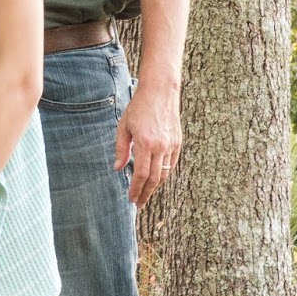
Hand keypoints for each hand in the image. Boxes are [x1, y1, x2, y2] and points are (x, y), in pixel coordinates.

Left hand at [116, 77, 181, 207]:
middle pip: (154, 179)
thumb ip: (121, 149)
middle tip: (138, 204)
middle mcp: (160, 146)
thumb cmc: (138, 107)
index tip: (131, 199)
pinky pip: (171, 164)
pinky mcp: (177, 142)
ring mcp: (171, 145)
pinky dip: (163, 174)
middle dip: (146, 194)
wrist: (160, 91)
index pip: (141, 174)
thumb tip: (118, 168)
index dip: (136, 189)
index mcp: (145, 143)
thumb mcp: (124, 126)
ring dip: (155, 186)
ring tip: (145, 194)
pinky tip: (155, 178)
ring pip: (164, 173)